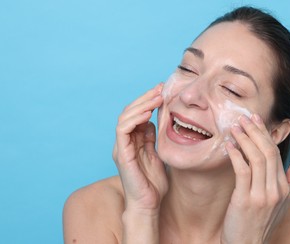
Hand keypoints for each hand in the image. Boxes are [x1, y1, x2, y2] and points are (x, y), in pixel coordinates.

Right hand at [113, 83, 167, 213]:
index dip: (149, 101)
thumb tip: (153, 122)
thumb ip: (152, 139)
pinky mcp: (122, 154)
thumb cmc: (153, 184)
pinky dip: (134, 119)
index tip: (164, 91)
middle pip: (130, 112)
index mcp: (134, 141)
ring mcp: (122, 147)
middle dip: (146, 98)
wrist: (149, 205)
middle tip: (161, 88)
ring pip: (125, 118)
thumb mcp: (157, 155)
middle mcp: (125, 142)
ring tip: (157, 96)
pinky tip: (147, 113)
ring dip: (141, 105)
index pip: (138, 115)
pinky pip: (123, 130)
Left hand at [221, 114, 289, 243]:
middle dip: (256, 131)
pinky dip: (236, 155)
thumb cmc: (260, 224)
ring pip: (256, 158)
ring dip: (245, 139)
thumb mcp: (281, 205)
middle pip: (268, 152)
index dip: (265, 134)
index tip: (256, 120)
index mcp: (284, 188)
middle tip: (244, 118)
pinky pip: (242, 171)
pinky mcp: (245, 200)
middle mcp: (276, 190)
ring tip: (234, 128)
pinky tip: (228, 146)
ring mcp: (261, 196)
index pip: (276, 154)